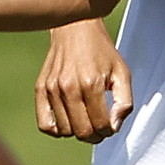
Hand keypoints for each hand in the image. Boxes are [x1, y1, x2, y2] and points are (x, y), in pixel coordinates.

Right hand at [36, 22, 134, 141]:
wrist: (76, 29)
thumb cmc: (102, 52)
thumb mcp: (122, 72)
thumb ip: (124, 102)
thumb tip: (114, 126)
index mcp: (91, 84)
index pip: (100, 125)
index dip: (108, 131)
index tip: (110, 126)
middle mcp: (69, 87)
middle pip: (82, 132)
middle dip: (95, 136)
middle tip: (99, 128)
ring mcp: (52, 89)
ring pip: (65, 131)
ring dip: (77, 132)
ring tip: (85, 120)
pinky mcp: (40, 89)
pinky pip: (45, 124)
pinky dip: (57, 130)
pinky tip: (67, 121)